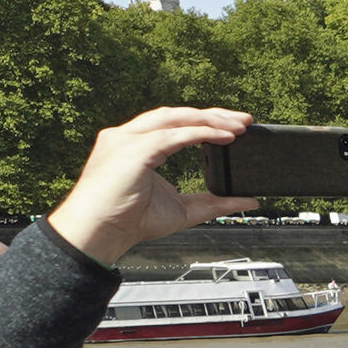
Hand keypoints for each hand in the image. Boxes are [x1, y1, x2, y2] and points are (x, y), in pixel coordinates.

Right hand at [45, 107, 257, 266]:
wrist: (99, 232)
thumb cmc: (130, 222)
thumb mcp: (184, 210)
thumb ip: (215, 202)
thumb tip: (248, 200)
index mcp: (136, 147)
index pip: (174, 124)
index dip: (204, 121)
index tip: (234, 126)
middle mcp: (128, 137)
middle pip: (176, 115)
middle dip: (213, 114)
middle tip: (245, 120)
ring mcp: (127, 140)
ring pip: (175, 118)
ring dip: (210, 119)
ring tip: (239, 126)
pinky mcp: (132, 150)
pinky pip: (172, 135)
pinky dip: (200, 133)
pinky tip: (222, 136)